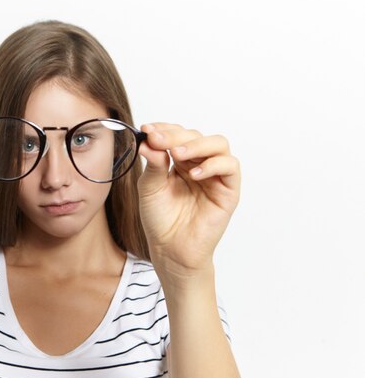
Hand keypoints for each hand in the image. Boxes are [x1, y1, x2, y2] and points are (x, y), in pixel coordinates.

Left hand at [137, 123, 240, 284]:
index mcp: (179, 161)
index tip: (147, 129)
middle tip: (158, 139)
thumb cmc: (160, 220)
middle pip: (196, 136)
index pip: (177, 135)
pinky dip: (213, 164)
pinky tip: (193, 174)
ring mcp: (215, 175)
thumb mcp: (149, 188)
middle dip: (175, 135)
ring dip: (196, 144)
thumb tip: (149, 141)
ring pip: (218, 144)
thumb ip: (153, 164)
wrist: (170, 249)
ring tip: (177, 154)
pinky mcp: (228, 190)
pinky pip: (230, 167)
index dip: (164, 128)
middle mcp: (199, 164)